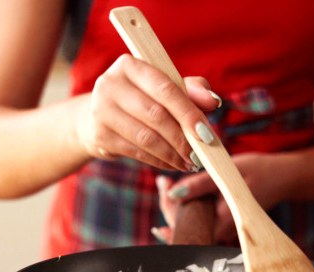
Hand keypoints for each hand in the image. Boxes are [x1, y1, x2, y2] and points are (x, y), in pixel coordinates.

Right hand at [78, 54, 219, 171]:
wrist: (100, 119)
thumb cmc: (141, 100)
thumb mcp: (164, 89)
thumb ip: (191, 91)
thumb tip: (213, 100)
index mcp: (129, 65)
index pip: (165, 89)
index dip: (188, 112)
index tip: (207, 133)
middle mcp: (110, 83)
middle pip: (156, 115)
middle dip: (182, 139)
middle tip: (199, 155)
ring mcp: (100, 110)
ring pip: (147, 137)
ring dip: (173, 154)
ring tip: (189, 163)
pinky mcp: (99, 136)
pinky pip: (137, 152)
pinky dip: (160, 161)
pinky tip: (173, 164)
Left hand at [156, 153, 285, 243]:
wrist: (285, 178)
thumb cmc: (259, 171)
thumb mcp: (229, 172)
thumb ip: (201, 184)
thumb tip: (173, 194)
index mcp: (223, 221)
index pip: (186, 228)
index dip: (170, 211)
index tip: (164, 187)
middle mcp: (223, 231)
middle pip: (185, 229)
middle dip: (170, 207)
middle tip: (164, 182)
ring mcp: (224, 229)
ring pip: (192, 226)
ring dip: (177, 207)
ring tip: (168, 183)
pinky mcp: (225, 224)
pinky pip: (201, 221)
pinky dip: (189, 207)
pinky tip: (182, 191)